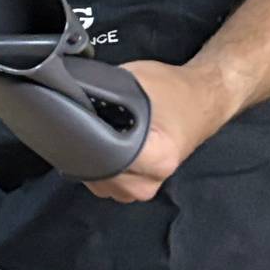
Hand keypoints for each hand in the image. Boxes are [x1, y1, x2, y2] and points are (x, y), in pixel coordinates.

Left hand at [82, 59, 235, 204]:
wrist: (202, 100)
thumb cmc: (172, 89)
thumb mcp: (136, 81)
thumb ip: (102, 91)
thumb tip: (67, 96)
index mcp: (158, 156)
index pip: (105, 158)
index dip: (84, 139)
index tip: (75, 121)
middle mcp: (152, 180)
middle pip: (99, 174)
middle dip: (83, 149)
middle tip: (79, 125)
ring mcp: (146, 189)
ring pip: (100, 183)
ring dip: (90, 160)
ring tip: (94, 133)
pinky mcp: (141, 188)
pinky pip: (107, 183)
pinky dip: (99, 166)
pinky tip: (102, 146)